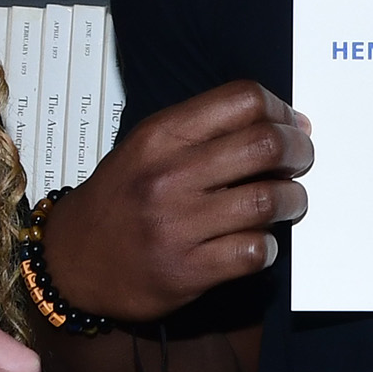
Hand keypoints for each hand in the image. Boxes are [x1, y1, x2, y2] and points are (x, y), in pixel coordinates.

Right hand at [42, 81, 311, 324]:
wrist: (72, 261)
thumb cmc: (120, 199)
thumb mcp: (147, 148)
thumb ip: (205, 133)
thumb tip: (286, 125)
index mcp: (161, 136)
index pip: (243, 100)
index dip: (281, 111)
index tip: (291, 127)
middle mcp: (169, 176)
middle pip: (266, 146)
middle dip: (299, 153)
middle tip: (300, 163)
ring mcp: (178, 225)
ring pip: (269, 200)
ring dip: (293, 201)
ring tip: (288, 203)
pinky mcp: (187, 271)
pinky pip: (254, 252)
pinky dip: (267, 247)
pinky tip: (257, 243)